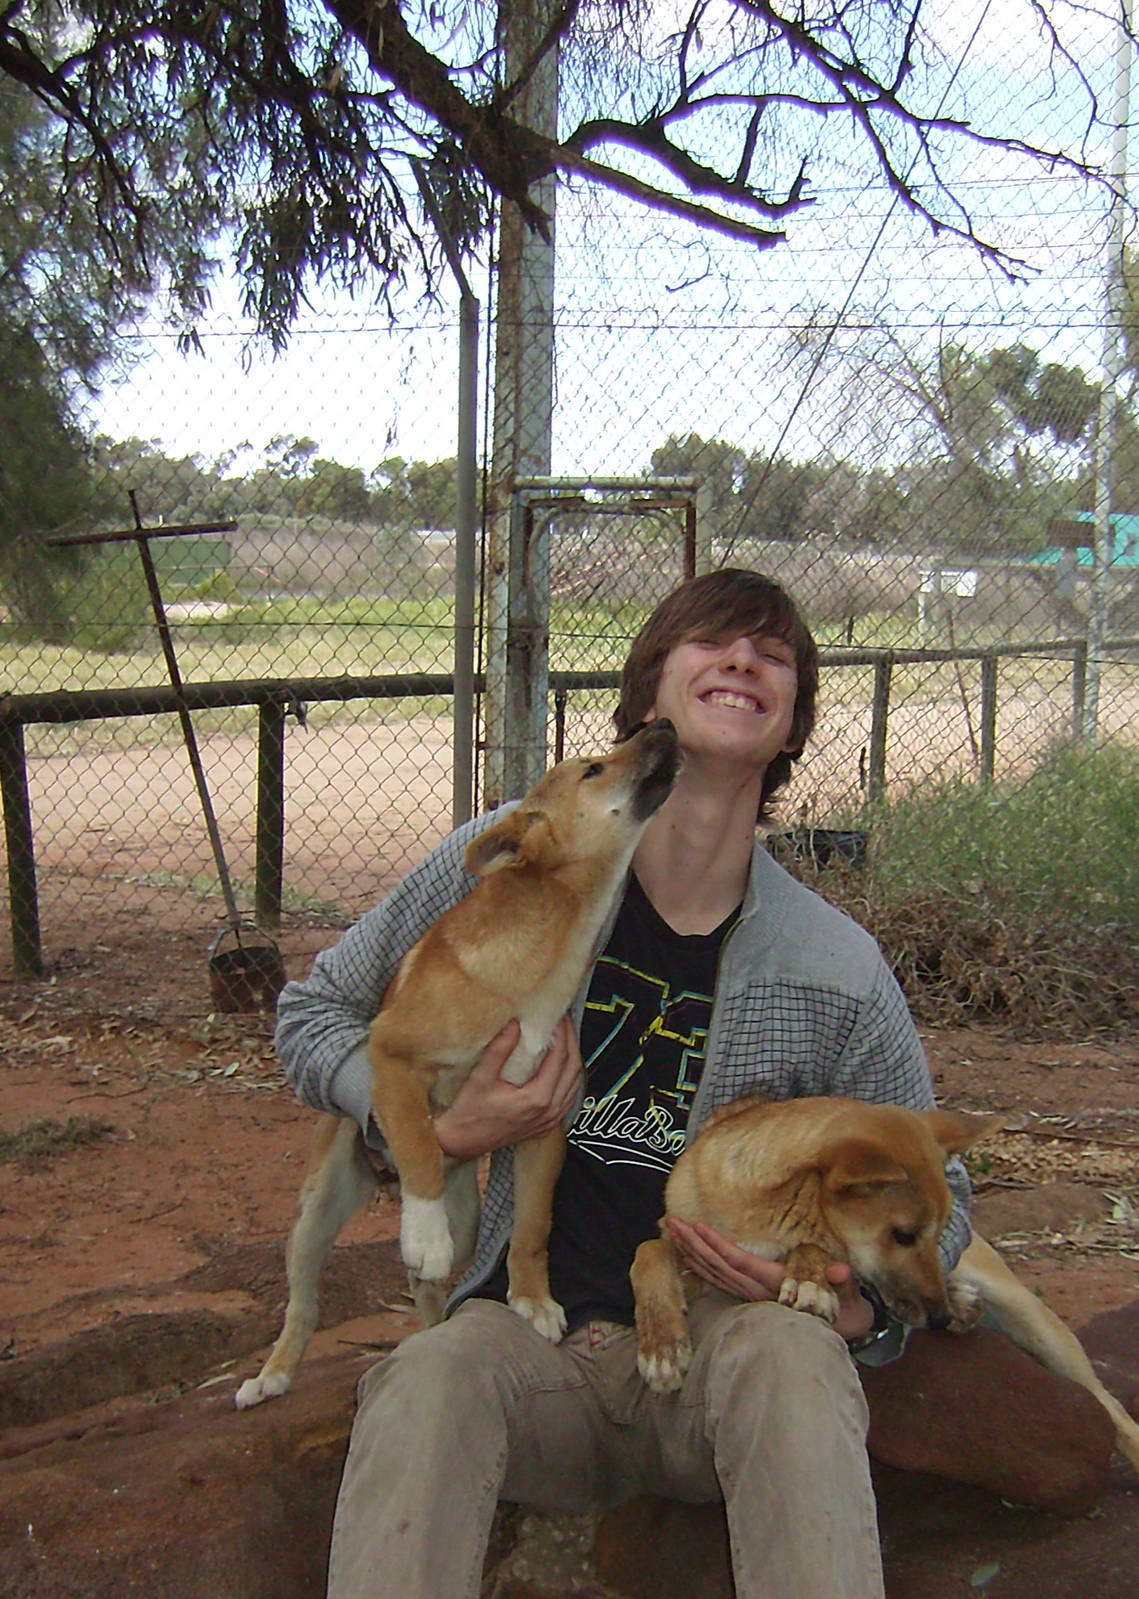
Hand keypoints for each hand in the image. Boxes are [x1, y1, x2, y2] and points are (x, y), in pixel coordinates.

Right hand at [432, 1015, 582, 1161]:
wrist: (461, 1142)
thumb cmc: (468, 1114)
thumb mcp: (481, 1077)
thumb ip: (499, 1049)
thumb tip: (514, 1024)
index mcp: (537, 1099)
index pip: (560, 1057)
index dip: (561, 1032)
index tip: (556, 1016)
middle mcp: (549, 1111)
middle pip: (573, 1068)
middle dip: (571, 1040)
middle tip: (563, 1021)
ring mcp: (550, 1120)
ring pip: (575, 1083)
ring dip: (572, 1058)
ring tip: (563, 1038)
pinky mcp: (546, 1125)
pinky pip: (568, 1097)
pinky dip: (569, 1078)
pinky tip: (561, 1066)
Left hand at [664, 1218, 875, 1341]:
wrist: (835, 1323)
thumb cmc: (837, 1299)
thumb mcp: (842, 1289)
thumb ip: (840, 1280)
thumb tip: (840, 1271)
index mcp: (773, 1283)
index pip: (739, 1262)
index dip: (717, 1245)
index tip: (698, 1226)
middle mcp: (755, 1290)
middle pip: (717, 1266)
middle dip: (692, 1243)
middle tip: (671, 1221)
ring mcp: (747, 1294)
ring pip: (712, 1272)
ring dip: (689, 1250)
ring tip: (670, 1230)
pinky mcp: (745, 1293)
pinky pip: (715, 1279)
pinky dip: (697, 1265)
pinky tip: (683, 1253)